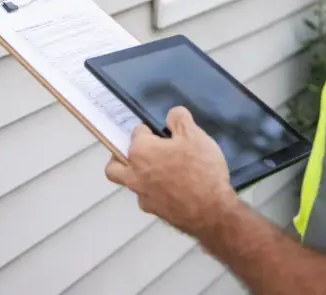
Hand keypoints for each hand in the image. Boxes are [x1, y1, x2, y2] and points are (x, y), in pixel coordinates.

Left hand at [105, 107, 237, 236]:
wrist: (211, 212)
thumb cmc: (201, 170)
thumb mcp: (195, 135)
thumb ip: (180, 119)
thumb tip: (172, 114)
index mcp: (140, 151)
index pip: (137, 133)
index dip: (151, 131)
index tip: (164, 134)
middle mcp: (134, 174)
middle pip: (114, 164)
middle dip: (121, 156)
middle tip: (141, 152)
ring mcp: (142, 195)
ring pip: (129, 183)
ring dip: (138, 175)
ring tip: (160, 171)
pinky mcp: (153, 211)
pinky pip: (146, 198)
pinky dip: (154, 192)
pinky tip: (173, 189)